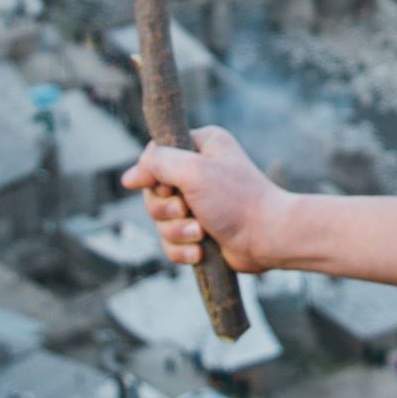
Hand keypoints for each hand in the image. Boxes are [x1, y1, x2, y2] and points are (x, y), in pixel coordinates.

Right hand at [119, 125, 288, 275]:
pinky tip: (201, 251)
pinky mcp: (200, 230)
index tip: (168, 187)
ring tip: (200, 233)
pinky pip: (170, 243)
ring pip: (160, 221)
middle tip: (187, 211)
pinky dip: (182, 250)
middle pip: (152, 192)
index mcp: (202, 146)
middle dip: (166, 210)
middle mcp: (199, 170)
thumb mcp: (194, 171)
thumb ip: (159, 163)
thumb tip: (129, 176)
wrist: (268, 237)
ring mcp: (199, 202)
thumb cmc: (236, 200)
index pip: (156, 155)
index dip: (153, 176)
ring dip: (177, 232)